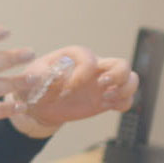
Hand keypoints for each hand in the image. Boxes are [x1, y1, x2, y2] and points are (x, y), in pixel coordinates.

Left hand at [8, 47, 138, 138]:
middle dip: (117, 75)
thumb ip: (42, 75)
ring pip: (131, 79)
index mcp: (76, 56)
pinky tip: (109, 106)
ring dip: (125, 90)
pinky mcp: (106, 100)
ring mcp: (103, 84)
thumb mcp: (33, 77)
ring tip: (107, 98)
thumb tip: (54, 76)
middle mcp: (94, 67)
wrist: (39, 105)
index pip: (89, 58)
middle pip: (122, 64)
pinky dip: (123, 103)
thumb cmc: (35, 85)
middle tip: (101, 86)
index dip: (83, 73)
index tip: (69, 88)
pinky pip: (126, 99)